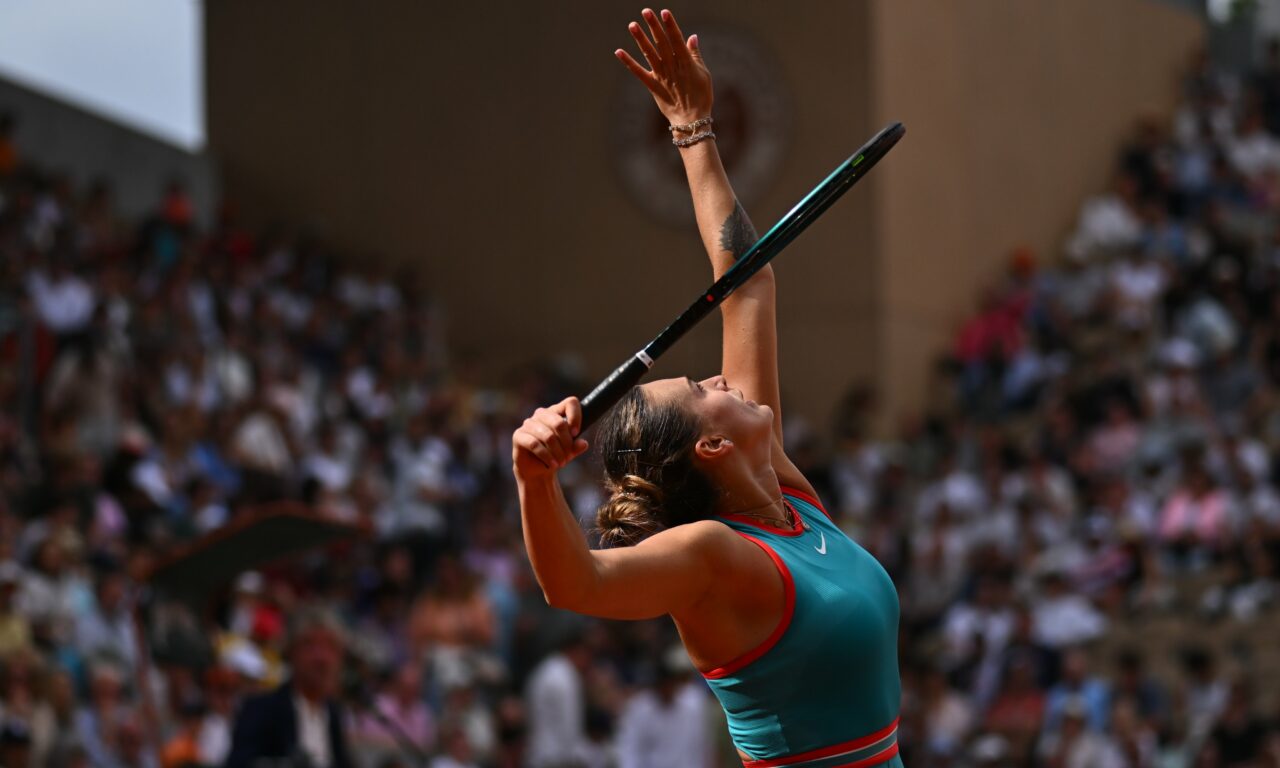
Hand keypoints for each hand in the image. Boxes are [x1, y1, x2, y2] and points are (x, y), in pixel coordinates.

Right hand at [512, 397, 588, 480]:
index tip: (576, 434)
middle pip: (558, 422)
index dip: (576, 417)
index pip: (570, 403)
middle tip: (569, 456)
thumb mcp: (569, 451)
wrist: (536, 469)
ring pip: (548, 436)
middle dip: (566, 443)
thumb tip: (583, 443)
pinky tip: (552, 464)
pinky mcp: (519, 435)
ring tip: (561, 463)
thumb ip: (576, 446)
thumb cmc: (554, 455)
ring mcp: (528, 423)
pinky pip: (535, 444)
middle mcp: (541, 414)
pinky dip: (546, 456)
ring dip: (557, 452)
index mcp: (556, 412)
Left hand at [615, 8, 711, 125]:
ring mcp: (661, 76)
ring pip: (649, 54)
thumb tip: (691, 36)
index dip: (670, 25)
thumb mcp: (703, 74)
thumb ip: (695, 54)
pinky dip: (628, 62)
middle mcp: (672, 67)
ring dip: (640, 39)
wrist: (691, 120)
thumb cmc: (701, 96)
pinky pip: (638, 73)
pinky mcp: (652, 86)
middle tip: (646, 11)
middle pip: (661, 43)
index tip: (664, 12)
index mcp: (686, 62)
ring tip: (632, 24)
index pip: (676, 39)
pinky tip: (619, 52)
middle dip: (654, 26)